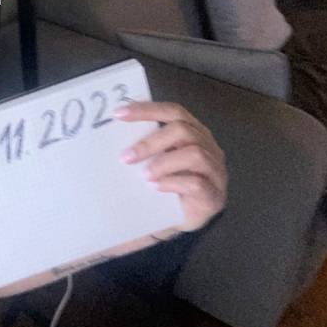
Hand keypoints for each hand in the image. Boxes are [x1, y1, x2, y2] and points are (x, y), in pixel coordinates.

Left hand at [115, 101, 227, 231]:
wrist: (187, 217)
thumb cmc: (169, 181)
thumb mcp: (157, 159)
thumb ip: (145, 146)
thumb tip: (111, 138)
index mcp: (193, 131)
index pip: (173, 111)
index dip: (147, 110)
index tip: (118, 114)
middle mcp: (208, 145)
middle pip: (183, 130)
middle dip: (150, 142)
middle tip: (126, 157)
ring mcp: (215, 170)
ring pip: (195, 155)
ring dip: (163, 163)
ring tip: (143, 176)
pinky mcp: (214, 195)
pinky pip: (197, 184)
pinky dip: (173, 183)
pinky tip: (157, 188)